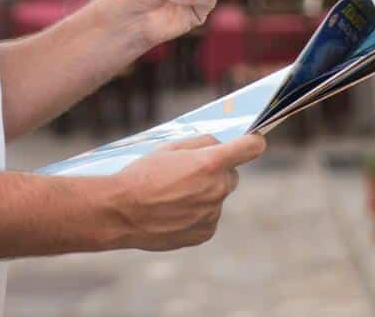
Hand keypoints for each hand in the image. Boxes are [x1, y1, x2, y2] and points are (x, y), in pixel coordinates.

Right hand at [107, 133, 266, 250]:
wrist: (120, 212)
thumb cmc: (142, 175)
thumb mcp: (168, 148)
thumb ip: (200, 143)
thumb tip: (220, 144)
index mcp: (209, 164)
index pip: (250, 148)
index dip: (253, 142)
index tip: (253, 141)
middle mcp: (216, 190)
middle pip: (231, 175)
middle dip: (217, 171)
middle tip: (190, 172)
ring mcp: (212, 214)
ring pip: (217, 198)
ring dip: (204, 194)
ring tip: (173, 195)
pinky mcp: (205, 233)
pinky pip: (209, 217)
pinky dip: (197, 213)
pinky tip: (173, 211)